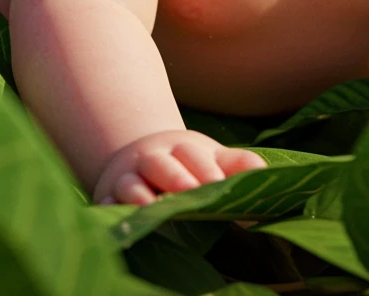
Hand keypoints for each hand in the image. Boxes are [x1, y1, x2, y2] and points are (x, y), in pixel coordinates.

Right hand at [93, 129, 266, 205]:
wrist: (140, 158)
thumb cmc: (187, 165)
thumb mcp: (213, 160)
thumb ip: (238, 165)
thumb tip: (264, 173)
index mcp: (181, 149)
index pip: (192, 154)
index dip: (205, 168)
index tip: (218, 184)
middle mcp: (151, 159)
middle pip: (160, 163)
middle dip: (175, 177)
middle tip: (192, 193)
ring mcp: (126, 179)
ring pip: (130, 184)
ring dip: (140, 196)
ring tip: (153, 210)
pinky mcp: (106, 200)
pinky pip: (103, 205)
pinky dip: (108, 211)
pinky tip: (116, 220)